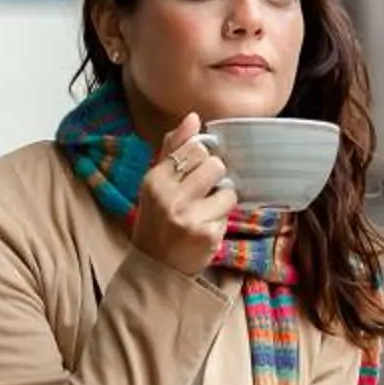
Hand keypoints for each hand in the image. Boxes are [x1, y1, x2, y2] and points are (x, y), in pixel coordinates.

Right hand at [130, 114, 236, 277]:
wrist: (155, 267)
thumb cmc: (157, 220)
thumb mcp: (155, 183)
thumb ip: (173, 149)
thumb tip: (194, 117)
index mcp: (155, 180)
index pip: (195, 149)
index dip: (201, 159)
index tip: (194, 173)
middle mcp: (170, 197)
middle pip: (215, 166)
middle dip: (214, 179)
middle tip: (200, 195)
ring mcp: (189, 218)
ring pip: (228, 191)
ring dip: (221, 201)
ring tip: (204, 213)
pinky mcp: (207, 235)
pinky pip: (228, 215)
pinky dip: (221, 221)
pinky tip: (204, 230)